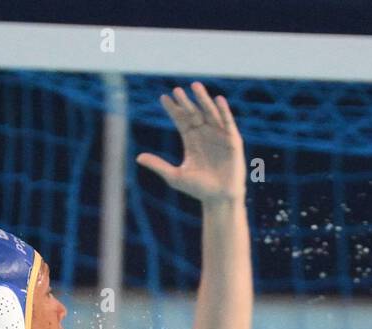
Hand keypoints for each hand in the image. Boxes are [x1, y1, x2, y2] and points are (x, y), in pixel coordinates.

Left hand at [136, 82, 244, 204]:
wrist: (219, 199)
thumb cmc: (198, 190)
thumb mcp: (175, 176)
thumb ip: (158, 165)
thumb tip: (138, 157)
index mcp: (192, 141)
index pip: (181, 120)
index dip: (173, 109)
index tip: (164, 98)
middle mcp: (205, 135)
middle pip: (194, 113)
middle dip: (186, 102)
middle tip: (176, 90)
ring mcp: (219, 137)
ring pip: (210, 114)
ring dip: (203, 100)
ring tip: (195, 86)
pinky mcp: (233, 142)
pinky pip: (228, 123)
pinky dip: (224, 111)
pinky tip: (218, 99)